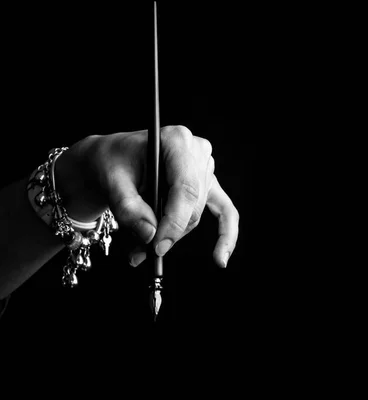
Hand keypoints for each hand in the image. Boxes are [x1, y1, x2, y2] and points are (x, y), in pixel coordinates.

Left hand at [55, 126, 238, 267]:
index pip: (185, 187)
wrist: (113, 159)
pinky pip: (226, 212)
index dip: (174, 221)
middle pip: (191, 205)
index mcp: (174, 140)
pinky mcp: (208, 184)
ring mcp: (205, 167)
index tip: (156, 246)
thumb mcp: (110, 182)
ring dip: (172, 236)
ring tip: (141, 249)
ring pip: (196, 215)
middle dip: (167, 233)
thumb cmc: (113, 163)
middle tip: (141, 253)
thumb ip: (128, 208)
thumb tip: (150, 235)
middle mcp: (196, 150)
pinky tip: (220, 259)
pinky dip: (225, 236)